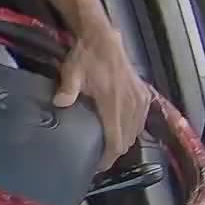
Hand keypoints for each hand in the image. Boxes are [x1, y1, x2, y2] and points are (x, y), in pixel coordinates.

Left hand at [53, 24, 150, 170]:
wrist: (103, 38)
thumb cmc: (85, 57)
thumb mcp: (72, 72)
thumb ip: (67, 90)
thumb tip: (59, 104)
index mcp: (114, 104)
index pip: (115, 141)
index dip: (107, 158)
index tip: (96, 167)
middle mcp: (131, 104)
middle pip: (126, 141)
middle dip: (113, 154)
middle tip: (97, 159)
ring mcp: (140, 99)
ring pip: (135, 132)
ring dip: (123, 142)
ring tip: (106, 148)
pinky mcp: (144, 94)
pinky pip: (141, 120)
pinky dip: (132, 129)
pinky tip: (120, 131)